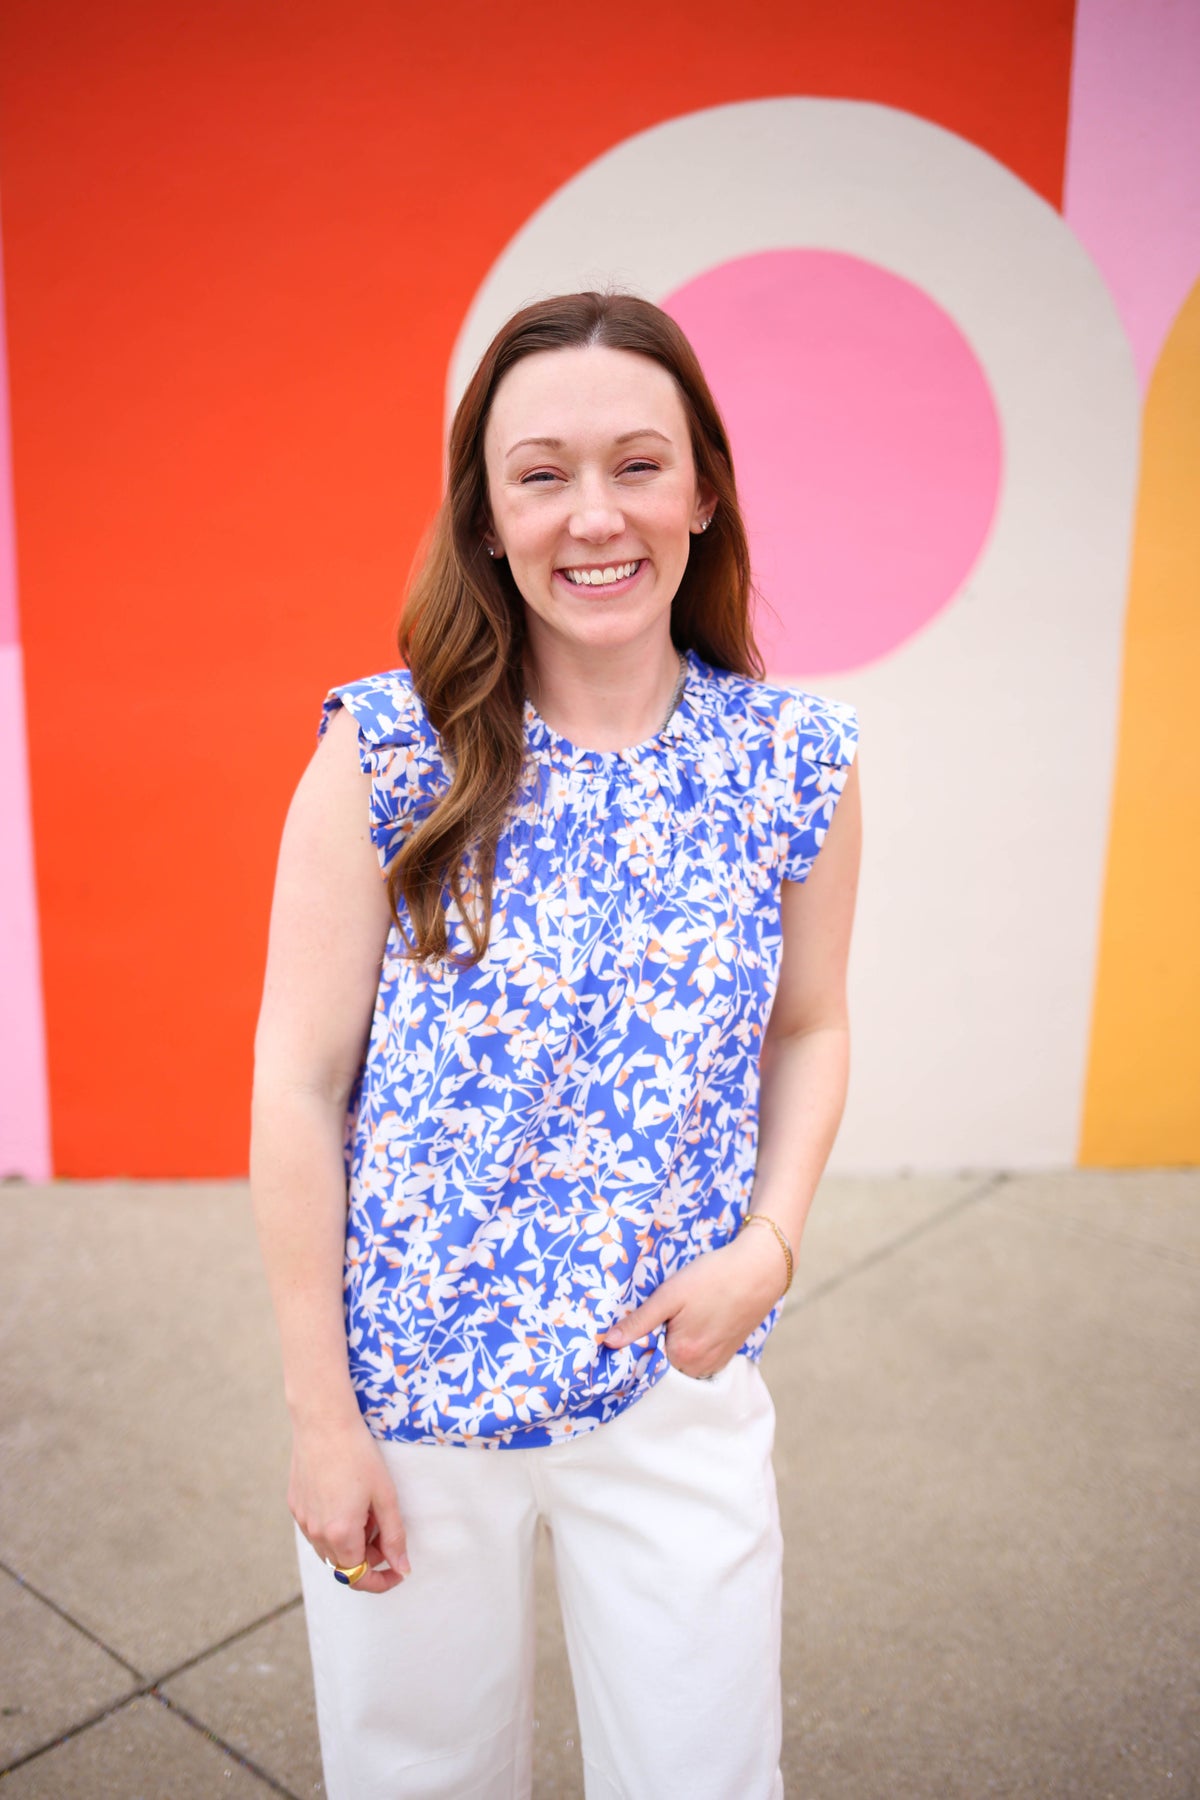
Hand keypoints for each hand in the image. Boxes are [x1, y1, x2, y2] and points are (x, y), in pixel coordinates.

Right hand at [288, 1414, 410, 1593]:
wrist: (324, 1422)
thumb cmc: (359, 1455)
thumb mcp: (385, 1496)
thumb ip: (394, 1537)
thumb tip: (401, 1568)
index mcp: (340, 1535)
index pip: (358, 1578)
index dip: (380, 1581)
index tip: (397, 1571)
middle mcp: (315, 1534)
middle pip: (343, 1566)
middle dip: (368, 1558)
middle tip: (384, 1529)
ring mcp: (301, 1520)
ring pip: (328, 1550)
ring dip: (350, 1544)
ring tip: (366, 1511)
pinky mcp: (294, 1506)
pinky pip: (315, 1530)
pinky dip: (334, 1528)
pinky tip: (346, 1500)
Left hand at [599, 1226, 789, 1378]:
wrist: (760, 1269)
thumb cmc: (714, 1277)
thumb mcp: (670, 1294)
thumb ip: (639, 1321)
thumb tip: (608, 1343)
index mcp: (681, 1355)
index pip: (645, 1361)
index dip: (636, 1343)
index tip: (635, 1325)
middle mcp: (700, 1367)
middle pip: (665, 1362)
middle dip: (657, 1342)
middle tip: (662, 1313)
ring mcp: (716, 1362)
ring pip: (683, 1360)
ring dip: (676, 1343)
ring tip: (681, 1314)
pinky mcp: (728, 1353)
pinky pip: (700, 1356)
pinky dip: (694, 1343)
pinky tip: (697, 1319)